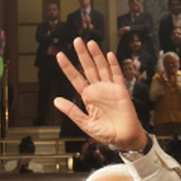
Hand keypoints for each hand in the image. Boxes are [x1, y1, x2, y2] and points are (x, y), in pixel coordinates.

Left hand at [54, 38, 144, 152]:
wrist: (124, 139)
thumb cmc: (107, 133)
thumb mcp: (86, 123)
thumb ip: (72, 111)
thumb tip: (56, 101)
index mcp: (88, 97)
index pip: (75, 78)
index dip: (68, 67)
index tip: (59, 55)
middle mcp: (98, 90)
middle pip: (88, 68)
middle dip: (82, 55)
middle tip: (76, 41)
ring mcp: (110, 89)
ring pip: (102, 68)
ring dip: (96, 55)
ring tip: (90, 43)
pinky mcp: (121, 91)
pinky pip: (117, 75)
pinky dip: (113, 65)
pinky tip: (109, 55)